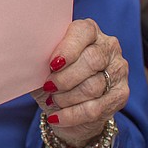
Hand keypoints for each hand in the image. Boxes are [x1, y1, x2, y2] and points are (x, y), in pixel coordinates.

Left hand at [30, 18, 128, 146]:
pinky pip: (96, 108)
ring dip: (67, 97)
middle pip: (92, 60)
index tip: (52, 64)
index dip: (68, 49)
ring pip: (93, 86)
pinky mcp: (122, 94)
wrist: (68, 107)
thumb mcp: (43, 63)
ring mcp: (118, 69)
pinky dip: (72, 115)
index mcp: (89, 30)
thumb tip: (25, 53)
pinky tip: (57, 117)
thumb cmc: (52, 75)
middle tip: (48, 87)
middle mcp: (108, 46)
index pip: (83, 32)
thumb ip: (40, 55)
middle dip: (65, 77)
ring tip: (52, 100)